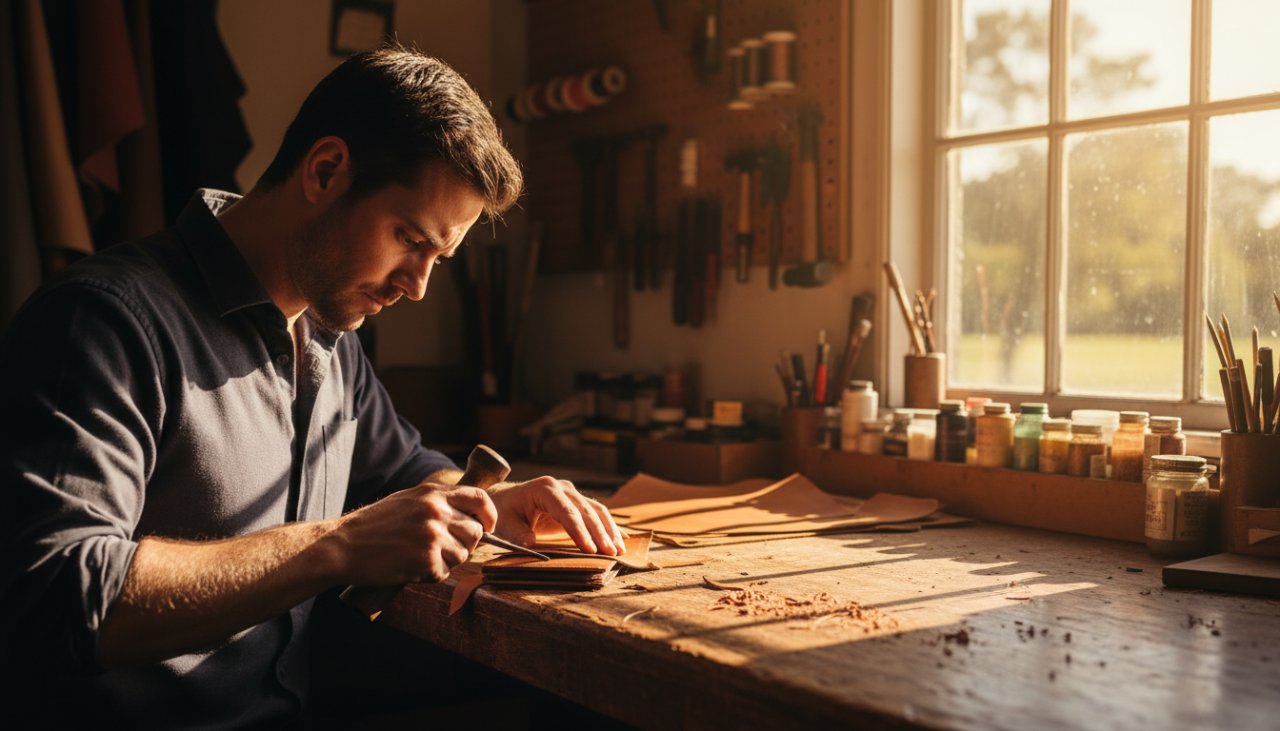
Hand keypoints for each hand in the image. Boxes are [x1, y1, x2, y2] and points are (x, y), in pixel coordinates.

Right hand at [334, 481, 497, 584]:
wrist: (343, 545)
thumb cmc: (373, 525)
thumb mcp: (408, 499)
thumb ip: (437, 502)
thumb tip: (468, 514)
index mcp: (433, 493)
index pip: (479, 498)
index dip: (489, 515)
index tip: (488, 526)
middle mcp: (437, 511)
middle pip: (475, 532)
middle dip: (463, 544)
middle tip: (440, 550)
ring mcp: (433, 535)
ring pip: (462, 555)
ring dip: (446, 561)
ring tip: (419, 558)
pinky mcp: (426, 559)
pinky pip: (444, 573)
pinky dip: (430, 575)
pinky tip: (411, 568)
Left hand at [487, 476, 626, 555]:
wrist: (504, 500)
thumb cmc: (503, 512)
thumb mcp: (504, 524)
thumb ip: (517, 533)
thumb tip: (530, 543)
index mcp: (544, 489)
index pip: (567, 511)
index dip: (579, 530)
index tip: (589, 549)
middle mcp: (562, 487)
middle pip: (586, 510)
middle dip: (600, 533)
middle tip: (610, 553)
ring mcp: (571, 493)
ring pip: (596, 510)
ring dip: (609, 530)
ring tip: (619, 550)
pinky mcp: (577, 503)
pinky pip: (596, 513)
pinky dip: (608, 527)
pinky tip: (620, 540)